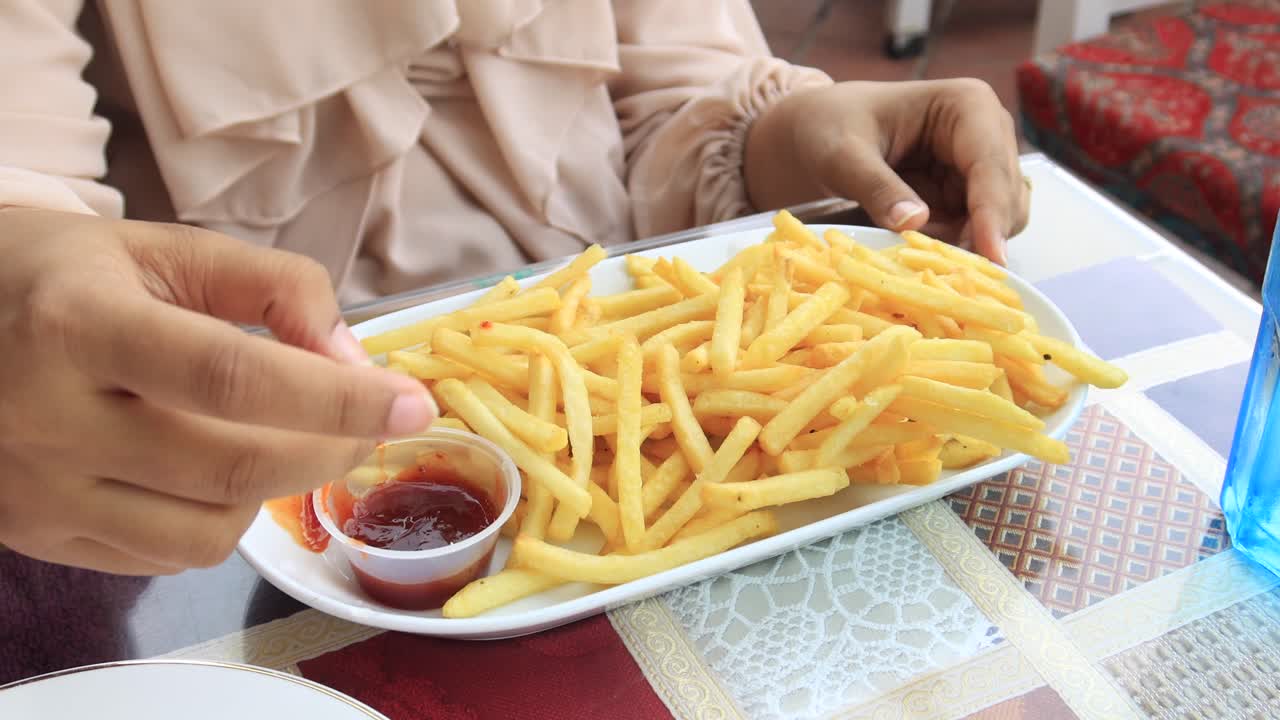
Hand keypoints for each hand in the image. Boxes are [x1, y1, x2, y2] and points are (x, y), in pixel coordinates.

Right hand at [0, 209, 436, 574]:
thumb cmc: (60, 274)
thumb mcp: (163, 247)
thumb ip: (271, 288)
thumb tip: (352, 360)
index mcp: (80, 324)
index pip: (233, 377)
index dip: (337, 397)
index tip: (411, 403)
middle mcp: (49, 419)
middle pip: (234, 468)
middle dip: (331, 447)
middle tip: (370, 419)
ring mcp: (38, 491)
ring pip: (206, 532)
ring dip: (276, 488)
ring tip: (278, 433)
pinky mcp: (37, 534)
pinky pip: (163, 556)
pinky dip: (218, 518)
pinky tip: (213, 466)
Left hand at [744, 79, 1028, 263]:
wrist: (815, 132)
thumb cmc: (827, 128)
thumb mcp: (841, 155)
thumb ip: (875, 187)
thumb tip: (914, 222)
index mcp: (967, 105)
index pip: (990, 165)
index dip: (992, 214)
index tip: (993, 258)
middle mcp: (987, 134)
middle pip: (1006, 199)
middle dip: (980, 237)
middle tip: (944, 276)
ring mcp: (979, 169)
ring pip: (998, 222)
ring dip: (967, 248)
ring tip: (923, 264)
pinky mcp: (965, 199)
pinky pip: (974, 234)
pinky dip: (954, 251)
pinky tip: (922, 260)